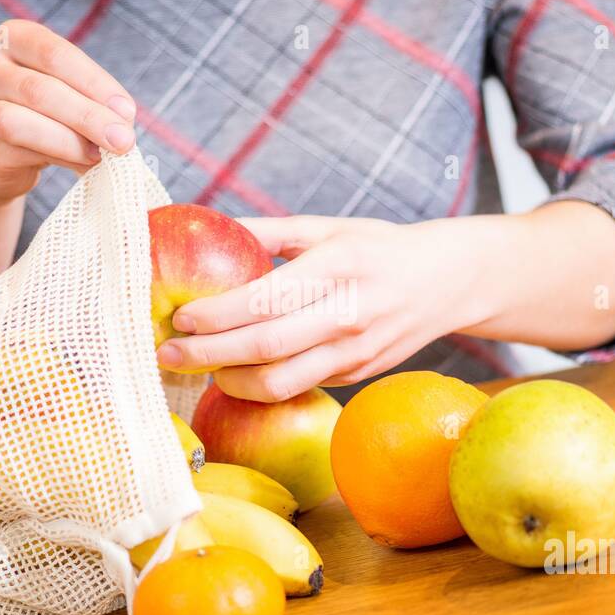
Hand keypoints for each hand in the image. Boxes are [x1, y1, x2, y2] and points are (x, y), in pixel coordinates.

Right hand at [0, 19, 136, 202]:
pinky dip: (57, 155)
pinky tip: (82, 164)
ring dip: (71, 139)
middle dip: (89, 115)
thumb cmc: (45, 118)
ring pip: (21, 119)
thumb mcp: (70, 100)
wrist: (3, 160)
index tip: (126, 111)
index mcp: (16, 39)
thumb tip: (122, 125)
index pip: (56, 53)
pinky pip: (17, 147)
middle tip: (123, 140)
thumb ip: (92, 104)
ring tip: (102, 155)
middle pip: (41, 88)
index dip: (95, 82)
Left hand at [155, 216, 490, 401]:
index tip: (182, 316)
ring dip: (229, 381)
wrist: (448, 282)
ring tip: (199, 367)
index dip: (217, 315)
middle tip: (167, 352)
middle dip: (207, 354)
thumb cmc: (378, 248)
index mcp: (338, 266)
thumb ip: (270, 232)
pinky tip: (235, 373)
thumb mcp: (329, 227)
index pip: (266, 299)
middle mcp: (349, 312)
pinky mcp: (357, 375)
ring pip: (280, 382)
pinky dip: (259, 386)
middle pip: (265, 347)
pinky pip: (299, 387)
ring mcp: (356, 351)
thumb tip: (210, 228)